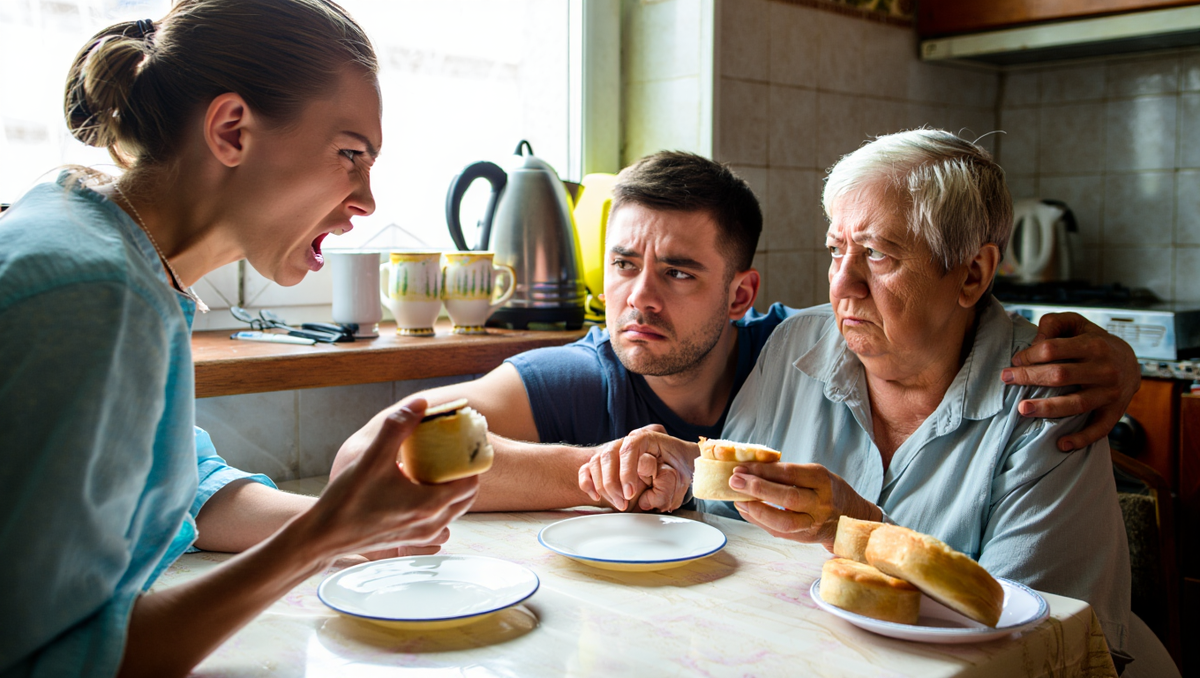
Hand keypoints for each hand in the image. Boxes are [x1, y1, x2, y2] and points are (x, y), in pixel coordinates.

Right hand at [307, 398, 478, 558]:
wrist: (323, 537)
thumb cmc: (346, 500)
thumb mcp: (372, 458)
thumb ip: (397, 427)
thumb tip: (421, 403)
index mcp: (429, 505)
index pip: (470, 481)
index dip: (470, 461)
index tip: (462, 445)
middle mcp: (432, 524)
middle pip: (466, 496)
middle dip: (463, 473)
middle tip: (452, 453)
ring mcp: (423, 535)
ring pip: (453, 508)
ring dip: (451, 487)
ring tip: (435, 466)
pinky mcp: (412, 540)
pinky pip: (439, 518)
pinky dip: (438, 501)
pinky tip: (417, 485)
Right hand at [577, 425, 698, 511]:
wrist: (677, 463)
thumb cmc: (679, 466)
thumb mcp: (682, 469)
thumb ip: (671, 478)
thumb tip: (654, 491)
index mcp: (646, 437)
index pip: (630, 447)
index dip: (627, 471)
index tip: (630, 492)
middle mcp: (627, 440)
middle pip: (609, 454)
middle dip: (613, 482)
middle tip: (624, 503)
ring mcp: (613, 450)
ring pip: (596, 462)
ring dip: (602, 485)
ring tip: (617, 504)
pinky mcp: (602, 463)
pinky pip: (586, 469)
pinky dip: (587, 482)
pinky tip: (596, 496)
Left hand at [730, 462, 880, 551]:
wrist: (852, 517)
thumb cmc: (828, 490)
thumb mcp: (816, 474)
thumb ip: (788, 473)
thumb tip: (751, 469)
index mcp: (823, 480)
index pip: (790, 474)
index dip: (764, 470)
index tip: (742, 467)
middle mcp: (821, 503)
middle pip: (787, 498)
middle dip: (757, 488)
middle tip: (734, 481)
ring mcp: (814, 524)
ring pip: (783, 521)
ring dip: (756, 510)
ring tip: (737, 499)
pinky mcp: (806, 538)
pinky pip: (779, 532)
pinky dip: (759, 521)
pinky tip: (745, 510)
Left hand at [1004, 311, 1140, 451]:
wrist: (1132, 363)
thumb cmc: (1093, 342)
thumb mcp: (1077, 324)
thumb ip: (1054, 323)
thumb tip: (1035, 342)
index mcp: (1093, 345)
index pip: (1053, 349)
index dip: (1029, 355)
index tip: (1015, 361)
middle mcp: (1104, 369)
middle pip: (1060, 375)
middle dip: (1030, 377)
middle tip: (1006, 379)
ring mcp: (1110, 393)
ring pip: (1076, 403)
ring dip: (1048, 408)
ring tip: (1022, 409)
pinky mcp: (1114, 412)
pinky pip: (1099, 429)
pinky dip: (1081, 439)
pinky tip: (1061, 444)